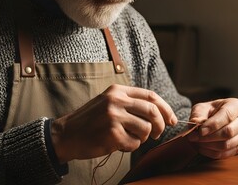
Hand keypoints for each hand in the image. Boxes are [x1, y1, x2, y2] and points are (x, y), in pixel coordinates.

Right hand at [50, 84, 177, 162]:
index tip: (172, 120)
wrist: (66, 134)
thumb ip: (130, 102)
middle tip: (156, 134)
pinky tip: (119, 144)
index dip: (165, 108)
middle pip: (152, 111)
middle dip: (160, 125)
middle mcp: (116, 101)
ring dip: (142, 138)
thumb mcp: (109, 102)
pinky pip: (134, 143)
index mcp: (118, 90)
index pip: (151, 96)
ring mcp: (114, 117)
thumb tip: (160, 112)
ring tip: (130, 138)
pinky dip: (130, 146)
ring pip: (145, 129)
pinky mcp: (112, 134)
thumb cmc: (91, 120)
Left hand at [187, 98, 237, 158]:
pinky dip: (211, 152)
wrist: (214, 120)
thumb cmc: (209, 112)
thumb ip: (198, 114)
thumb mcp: (202, 108)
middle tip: (194, 137)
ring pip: (227, 145)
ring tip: (196, 141)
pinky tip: (202, 147)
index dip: (213, 125)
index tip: (200, 130)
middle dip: (209, 136)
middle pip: (229, 132)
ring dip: (208, 145)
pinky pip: (225, 154)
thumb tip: (195, 122)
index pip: (227, 116)